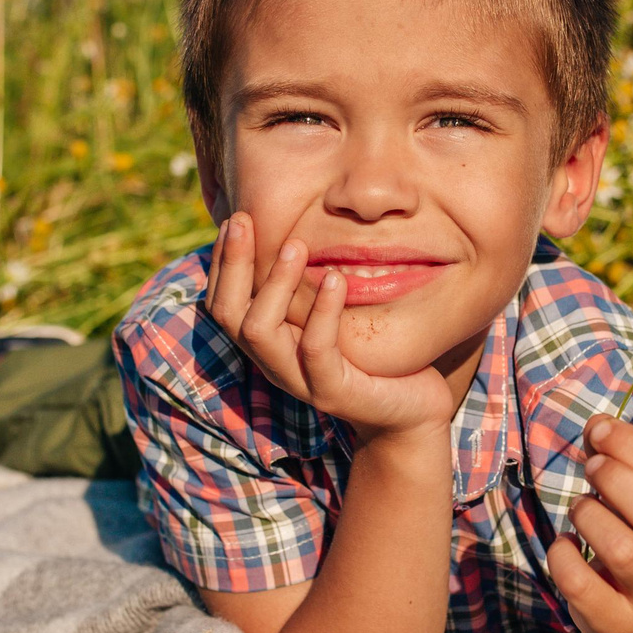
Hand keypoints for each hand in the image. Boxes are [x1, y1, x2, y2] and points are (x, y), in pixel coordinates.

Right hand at [205, 212, 455, 446]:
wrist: (410, 414)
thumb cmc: (372, 356)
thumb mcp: (334, 315)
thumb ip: (310, 287)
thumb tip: (299, 230)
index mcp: (269, 343)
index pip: (223, 301)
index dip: (222, 261)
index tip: (235, 218)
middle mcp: (273, 362)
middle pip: (227, 313)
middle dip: (231, 263)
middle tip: (244, 219)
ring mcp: (299, 380)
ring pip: (260, 331)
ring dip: (274, 282)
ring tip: (295, 244)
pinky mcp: (332, 393)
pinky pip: (316, 350)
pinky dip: (323, 311)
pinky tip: (338, 279)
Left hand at [549, 413, 632, 632]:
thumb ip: (627, 461)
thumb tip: (596, 425)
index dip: (632, 446)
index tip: (599, 430)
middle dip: (616, 480)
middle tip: (592, 467)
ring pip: (623, 552)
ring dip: (590, 515)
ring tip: (580, 506)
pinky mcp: (619, 623)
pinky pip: (582, 585)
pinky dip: (563, 556)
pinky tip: (566, 544)